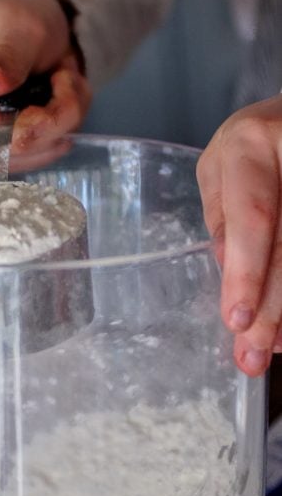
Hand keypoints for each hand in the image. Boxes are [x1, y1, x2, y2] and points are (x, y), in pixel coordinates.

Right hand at [0, 0, 91, 152]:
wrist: (35, 29)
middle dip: (46, 119)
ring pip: (23, 156)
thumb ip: (6, 54)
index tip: (44, 110)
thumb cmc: (18, 19)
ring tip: (66, 82)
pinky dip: (63, 130)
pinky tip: (63, 103)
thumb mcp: (18, 24)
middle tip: (67, 79)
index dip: (4, 125)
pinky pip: (37, 159)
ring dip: (61, 122)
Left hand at [197, 95, 281, 376]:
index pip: (253, 214)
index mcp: (251, 144)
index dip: (246, 270)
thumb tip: (227, 271)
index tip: (237, 319)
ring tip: (272, 346)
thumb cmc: (260, 142)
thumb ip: (223, 215)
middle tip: (253, 353)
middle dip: (272, 307)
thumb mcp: (225, 164)